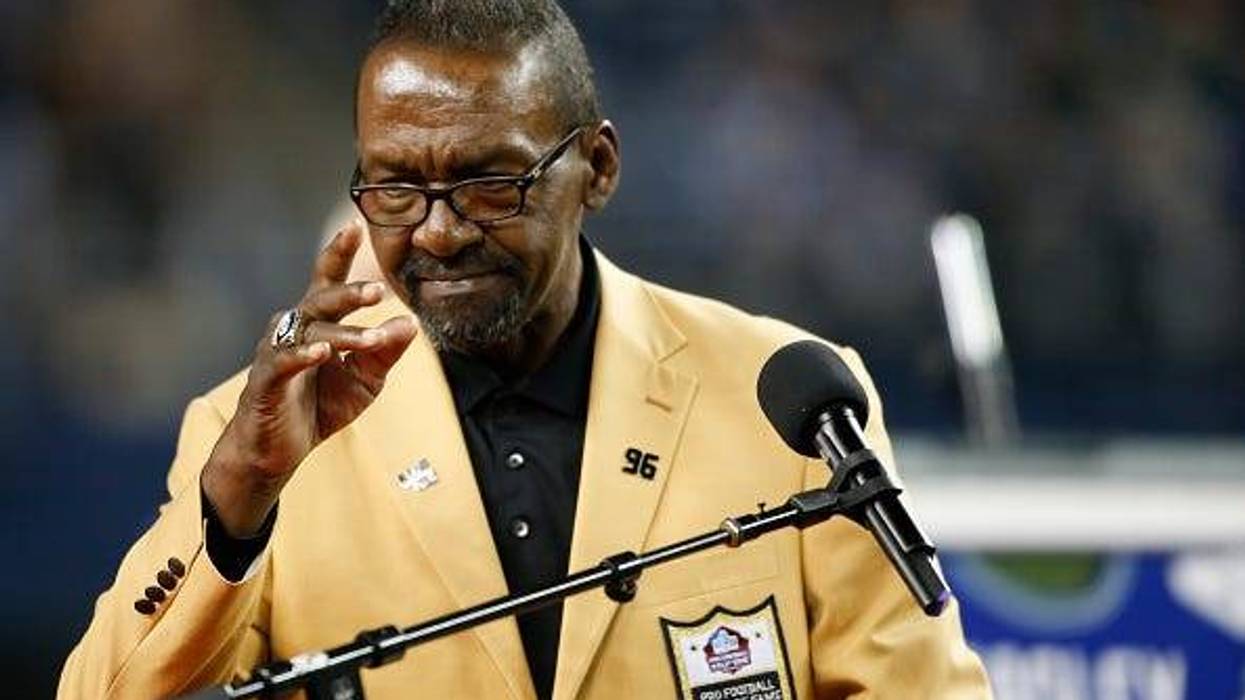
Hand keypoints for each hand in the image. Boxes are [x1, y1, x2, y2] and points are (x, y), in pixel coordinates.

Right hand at [202, 223, 416, 536]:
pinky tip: (321, 354)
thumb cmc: (319, 405)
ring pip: (310, 332)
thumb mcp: (364, 380)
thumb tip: (411, 324)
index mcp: (318, 322)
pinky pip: (283, 362)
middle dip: (351, 293)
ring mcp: (276, 351)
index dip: (340, 251)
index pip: (329, 280)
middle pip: (322, 300)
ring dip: (343, 335)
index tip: (357, 223)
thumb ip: (385, 352)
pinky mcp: (264, 380)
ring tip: (372, 339)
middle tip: (380, 291)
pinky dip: (302, 356)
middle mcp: (294, 327)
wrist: (280, 450)